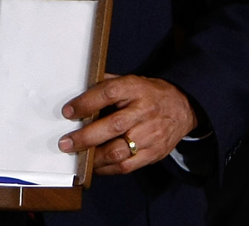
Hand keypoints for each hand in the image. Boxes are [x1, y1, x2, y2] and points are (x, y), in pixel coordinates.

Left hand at [58, 73, 195, 174]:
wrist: (182, 107)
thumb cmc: (148, 93)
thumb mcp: (130, 80)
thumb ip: (106, 85)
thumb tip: (77, 90)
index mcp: (135, 88)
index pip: (108, 93)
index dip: (86, 103)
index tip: (68, 112)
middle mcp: (143, 111)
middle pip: (113, 126)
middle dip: (86, 137)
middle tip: (66, 142)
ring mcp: (150, 134)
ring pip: (119, 150)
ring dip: (94, 157)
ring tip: (78, 156)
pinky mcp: (153, 153)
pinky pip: (127, 165)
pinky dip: (107, 168)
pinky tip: (95, 165)